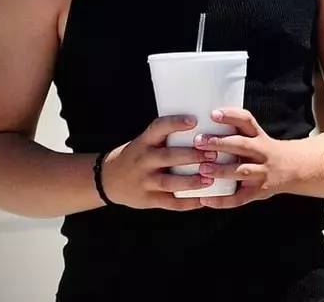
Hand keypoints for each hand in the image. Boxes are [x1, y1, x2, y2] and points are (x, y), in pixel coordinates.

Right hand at [100, 115, 216, 210]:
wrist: (109, 179)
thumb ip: (169, 136)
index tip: (194, 120)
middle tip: (213, 154)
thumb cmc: (139, 155)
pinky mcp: (148, 199)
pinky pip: (169, 203)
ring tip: (210, 180)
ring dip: (191, 182)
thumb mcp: (147, 141)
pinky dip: (187, 203)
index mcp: (145, 141)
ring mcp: (145, 181)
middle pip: (168, 156)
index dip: (175, 123)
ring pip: (169, 182)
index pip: (158, 127)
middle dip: (191, 156)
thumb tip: (208, 126)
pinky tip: (203, 201)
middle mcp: (143, 160)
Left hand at [192, 108, 299, 208]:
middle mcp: (262, 153)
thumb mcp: (256, 137)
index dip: (231, 116)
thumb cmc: (263, 151)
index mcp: (259, 136)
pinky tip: (205, 200)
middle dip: (221, 143)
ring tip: (202, 169)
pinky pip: (240, 198)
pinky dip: (222, 201)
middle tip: (198, 141)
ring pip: (242, 171)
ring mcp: (262, 173)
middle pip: (243, 145)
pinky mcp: (259, 192)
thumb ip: (235, 131)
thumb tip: (201, 122)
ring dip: (222, 170)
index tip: (213, 114)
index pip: (247, 121)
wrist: (293, 168)